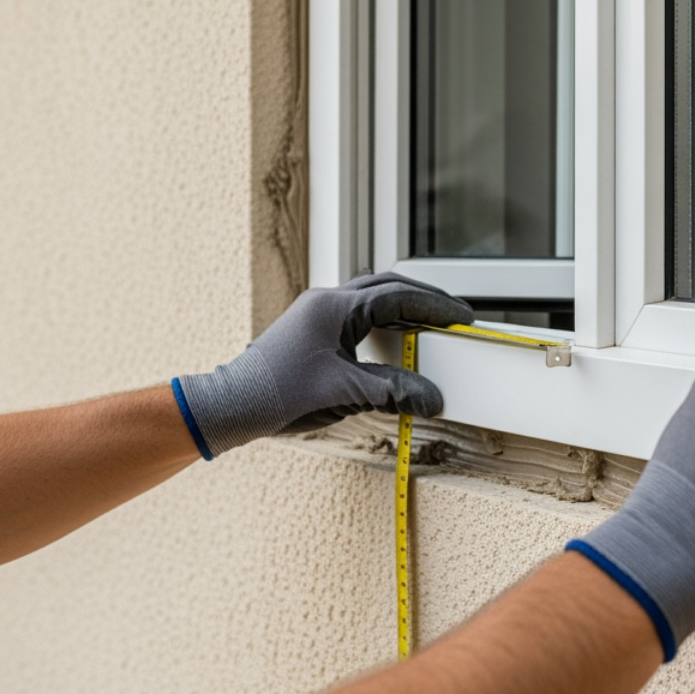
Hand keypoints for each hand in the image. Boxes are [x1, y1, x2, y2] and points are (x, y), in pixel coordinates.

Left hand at [172, 272, 472, 457]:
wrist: (232, 406)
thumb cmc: (278, 394)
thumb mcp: (346, 392)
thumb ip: (394, 392)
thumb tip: (432, 398)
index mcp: (335, 307)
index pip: (398, 297)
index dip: (435, 307)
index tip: (462, 317)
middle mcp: (326, 302)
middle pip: (388, 286)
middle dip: (424, 299)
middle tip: (453, 315)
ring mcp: (318, 315)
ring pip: (373, 298)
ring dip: (404, 308)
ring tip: (431, 325)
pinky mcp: (314, 331)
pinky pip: (359, 316)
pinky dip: (385, 323)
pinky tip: (397, 341)